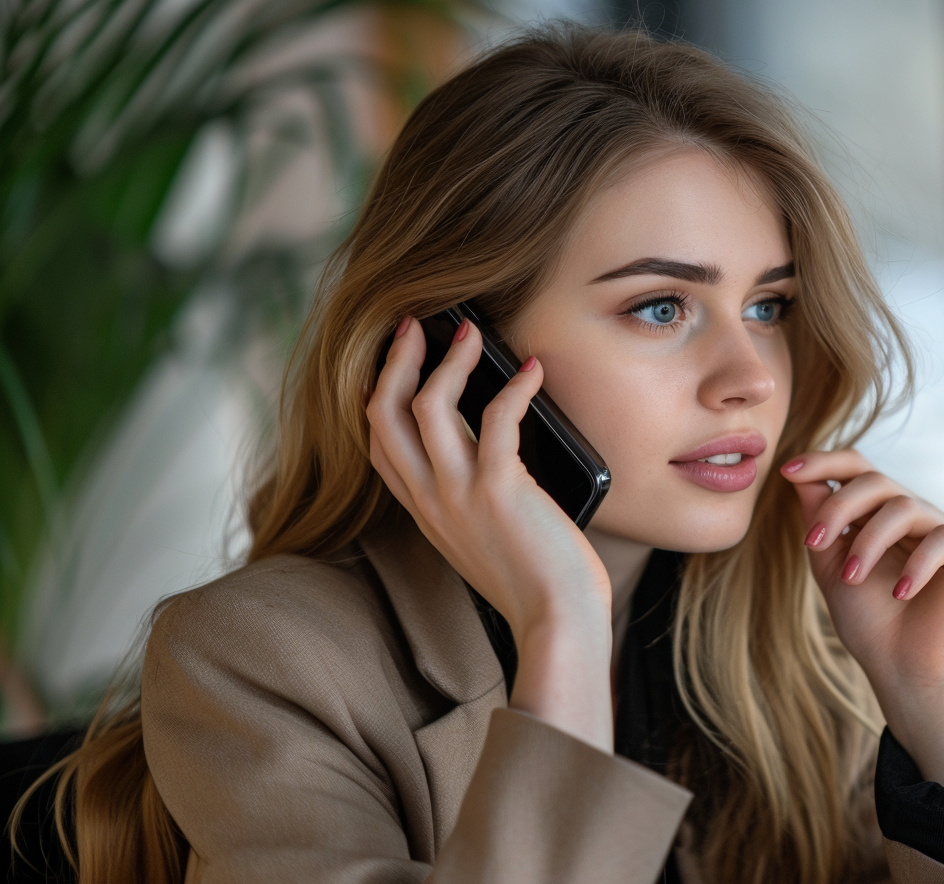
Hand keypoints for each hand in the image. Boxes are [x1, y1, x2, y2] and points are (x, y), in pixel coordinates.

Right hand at [366, 315, 613, 749]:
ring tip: (472, 333)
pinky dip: (514, 387)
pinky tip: (533, 372)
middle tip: (416, 325)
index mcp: (426, 513)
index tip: (398, 361)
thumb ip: (476, 501)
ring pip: (425, 406)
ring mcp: (459, 496)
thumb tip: (497, 452)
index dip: (381, 396)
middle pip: (383, 414)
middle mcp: (431, 502)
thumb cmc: (539, 584)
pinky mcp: (499, 492)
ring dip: (448, 360)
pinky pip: (495, 420)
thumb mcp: (487, 540)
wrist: (558, 624)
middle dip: (396, 360)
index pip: (379, 445)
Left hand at [781, 449, 943, 790]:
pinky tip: (901, 594)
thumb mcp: (831, 566)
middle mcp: (917, 514)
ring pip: (904, 505)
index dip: (824, 462)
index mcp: (882, 514)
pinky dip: (917, 564)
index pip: (858, 469)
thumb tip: (799, 473)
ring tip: (853, 580)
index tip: (787, 469)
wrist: (905, 671)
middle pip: (876, 480)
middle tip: (815, 543)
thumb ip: (819, 520)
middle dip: (839, 507)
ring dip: (869, 541)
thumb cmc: (870, 623)